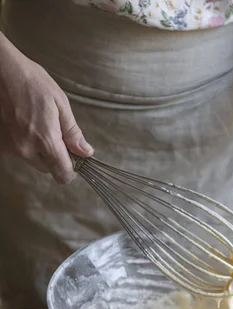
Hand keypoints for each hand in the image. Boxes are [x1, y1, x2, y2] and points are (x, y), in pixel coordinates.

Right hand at [0, 33, 92, 183]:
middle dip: (54, 156)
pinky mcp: (0, 144)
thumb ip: (72, 132)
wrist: (0, 70)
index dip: (70, 170)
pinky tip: (22, 123)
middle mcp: (26, 149)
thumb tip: (85, 152)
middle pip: (48, 168)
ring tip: (35, 123)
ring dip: (37, 149)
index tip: (73, 159)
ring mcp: (10, 147)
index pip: (62, 174)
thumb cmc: (30, 81)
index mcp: (46, 140)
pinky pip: (18, 151)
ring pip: (32, 160)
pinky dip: (23, 142)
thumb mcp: (59, 102)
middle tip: (53, 133)